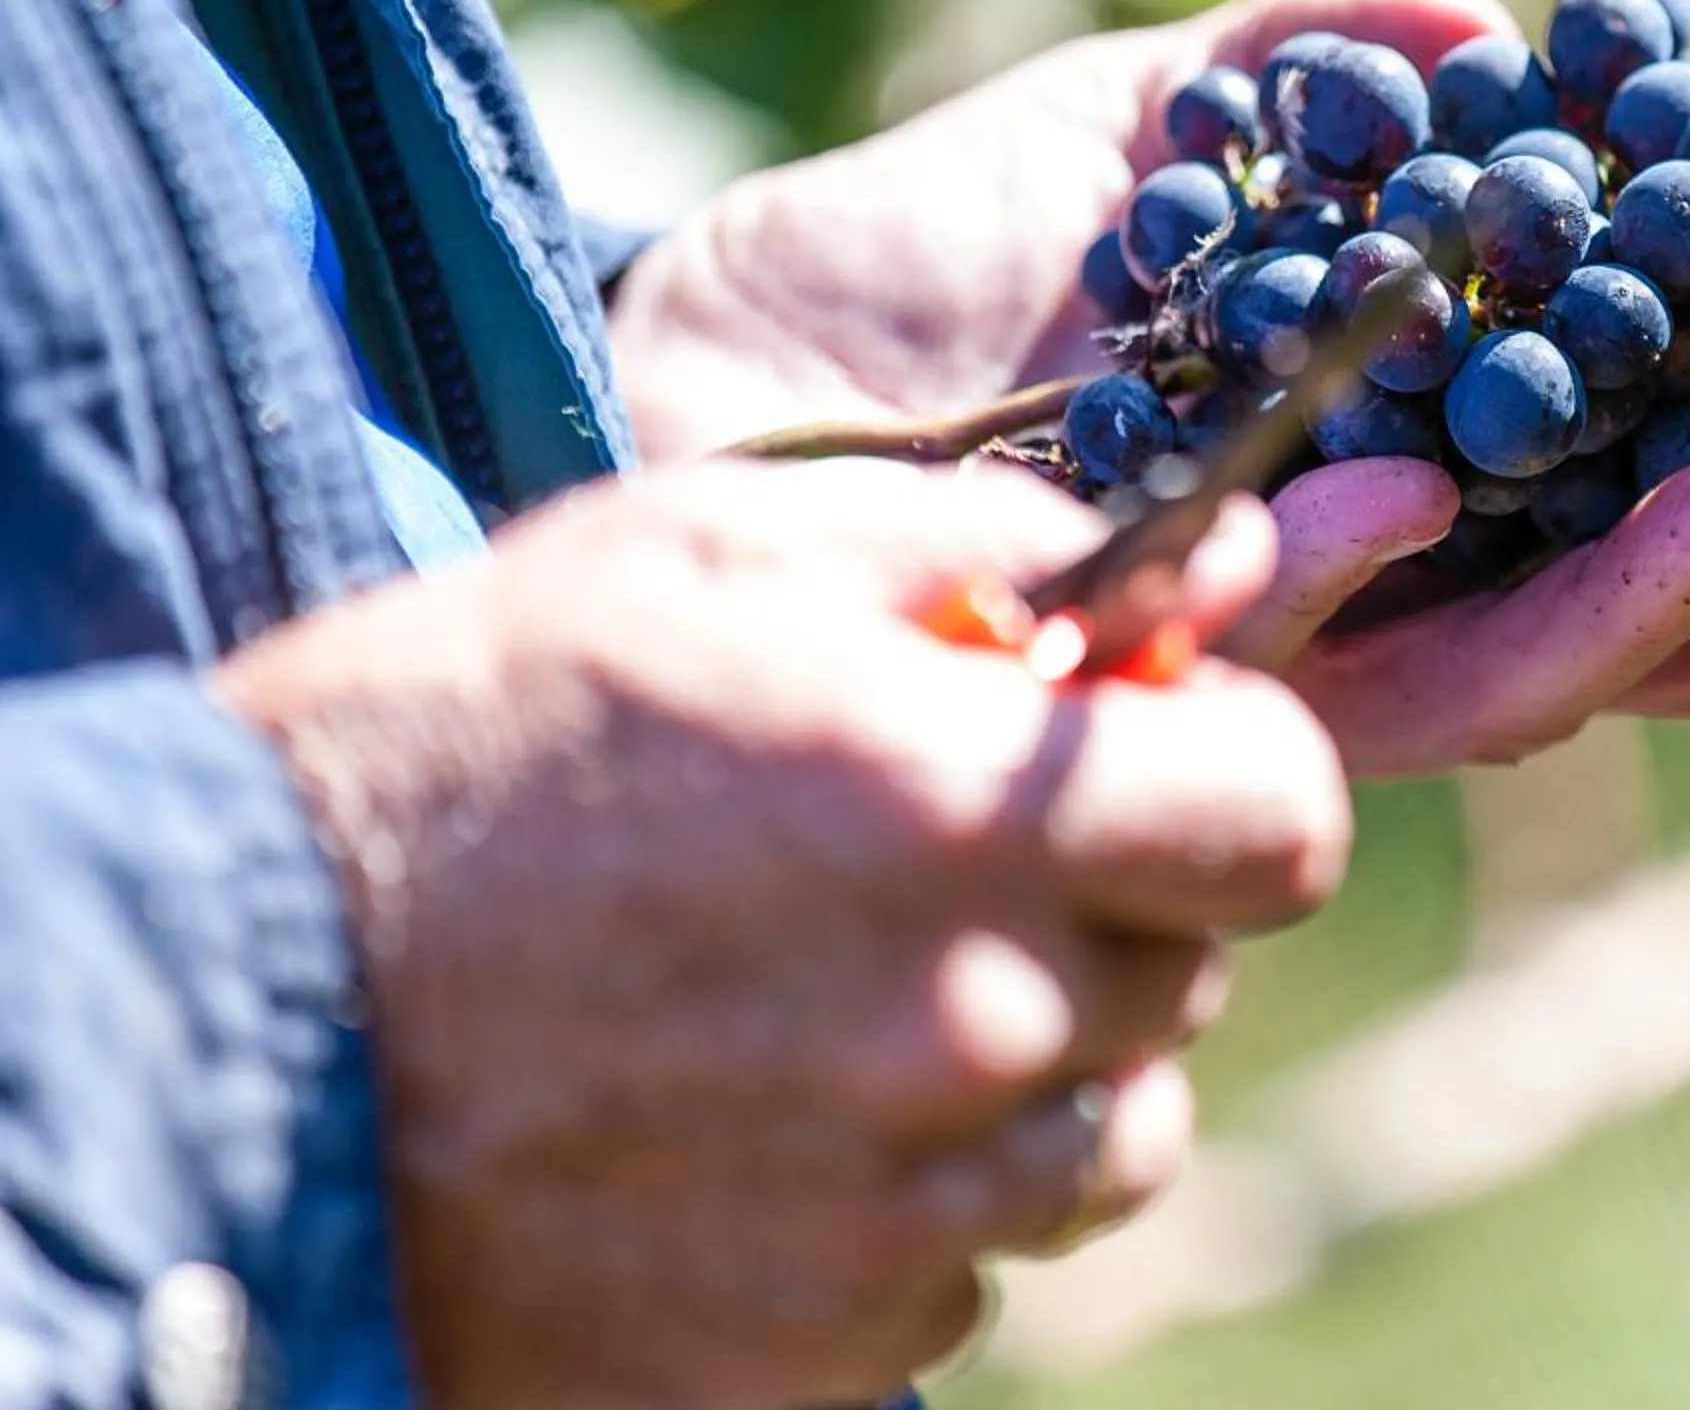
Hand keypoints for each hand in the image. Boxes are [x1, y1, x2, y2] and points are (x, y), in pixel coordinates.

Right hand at [213, 462, 1344, 1409]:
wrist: (219, 1033)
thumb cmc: (460, 747)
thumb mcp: (702, 551)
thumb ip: (979, 546)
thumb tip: (1199, 566)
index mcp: (957, 807)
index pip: (1283, 818)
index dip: (1240, 771)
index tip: (1165, 758)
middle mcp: (966, 1027)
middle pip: (1191, 979)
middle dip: (1113, 904)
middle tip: (943, 865)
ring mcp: (897, 1213)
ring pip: (1109, 1143)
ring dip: (1036, 1066)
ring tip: (848, 1001)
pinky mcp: (820, 1351)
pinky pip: (967, 1271)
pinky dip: (912, 1201)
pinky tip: (764, 1125)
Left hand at [608, 0, 1689, 780]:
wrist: (696, 381)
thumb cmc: (903, 264)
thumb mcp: (1125, 124)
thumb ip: (1301, 67)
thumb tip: (1489, 21)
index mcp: (1422, 436)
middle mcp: (1411, 561)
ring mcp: (1328, 643)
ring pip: (1593, 654)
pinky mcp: (1233, 697)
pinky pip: (1425, 671)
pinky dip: (1556, 596)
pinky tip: (1679, 515)